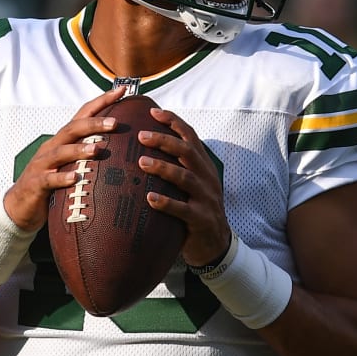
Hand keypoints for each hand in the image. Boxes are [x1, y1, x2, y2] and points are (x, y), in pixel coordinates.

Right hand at [0, 85, 123, 229]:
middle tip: (115, 123)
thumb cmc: (53, 184)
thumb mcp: (72, 165)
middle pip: (73, 129)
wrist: (20, 207)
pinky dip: (62, 178)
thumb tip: (124, 148)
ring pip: (61, 152)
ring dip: (80, 149)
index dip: (101, 101)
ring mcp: (42, 164)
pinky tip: (76, 178)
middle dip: (94, 123)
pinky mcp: (36, 183)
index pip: (83, 115)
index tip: (122, 90)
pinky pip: (50, 179)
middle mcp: (52, 147)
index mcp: (64, 141)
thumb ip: (90, 155)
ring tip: (98, 149)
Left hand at [137, 111, 231, 266]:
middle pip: (187, 152)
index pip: (190, 137)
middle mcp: (207, 178)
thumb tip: (142, 147)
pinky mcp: (202, 219)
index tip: (152, 112)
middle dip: (165, 141)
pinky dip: (166, 203)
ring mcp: (206, 198)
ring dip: (163, 168)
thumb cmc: (195, 209)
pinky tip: (149, 198)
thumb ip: (176, 166)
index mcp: (203, 166)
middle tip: (141, 136)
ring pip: (185, 178)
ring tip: (142, 162)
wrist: (216, 243)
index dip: (173, 122)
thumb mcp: (191, 184)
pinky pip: (183, 210)